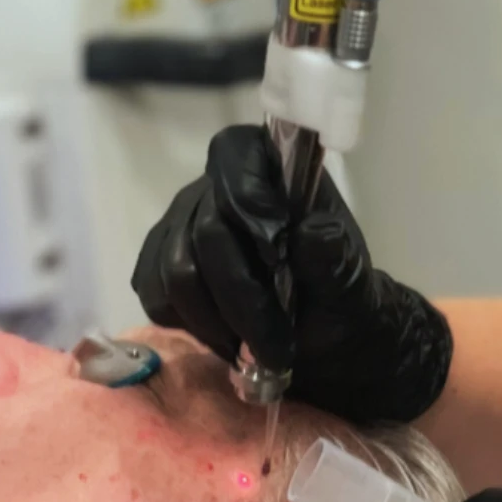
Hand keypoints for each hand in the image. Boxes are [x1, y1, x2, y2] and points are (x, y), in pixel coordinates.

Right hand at [130, 124, 452, 424]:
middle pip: (206, 231)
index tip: (277, 255)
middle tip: (275, 343)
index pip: (235, 154)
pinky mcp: (158, 264)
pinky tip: (224, 338)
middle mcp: (213, 188)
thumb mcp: (347, 281)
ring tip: (252, 347)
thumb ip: (331, 256)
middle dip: (243, 296)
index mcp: (267, 167)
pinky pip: (154, 293)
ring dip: (217, 321)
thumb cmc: (334, 295)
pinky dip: (189, 325)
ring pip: (176, 270)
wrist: (319, 332)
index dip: (248, 198)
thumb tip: (313, 232)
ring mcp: (179, 224)